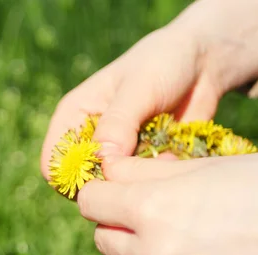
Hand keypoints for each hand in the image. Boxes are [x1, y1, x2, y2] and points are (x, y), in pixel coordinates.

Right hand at [40, 0, 257, 179]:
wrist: (202, 63)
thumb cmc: (163, 63)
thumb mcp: (139, 87)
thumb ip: (119, 123)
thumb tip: (103, 162)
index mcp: (73, 117)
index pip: (54, 163)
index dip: (73, 177)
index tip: (106, 175)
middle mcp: (89, 140)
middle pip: (82, 183)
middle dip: (108, 185)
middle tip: (139, 171)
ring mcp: (115, 155)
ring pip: (113, 188)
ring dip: (136, 182)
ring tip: (162, 156)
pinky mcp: (141, 164)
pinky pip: (141, 185)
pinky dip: (157, 179)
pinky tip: (174, 156)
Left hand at [77, 153, 257, 254]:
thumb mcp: (206, 165)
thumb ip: (145, 171)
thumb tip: (110, 173)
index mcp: (153, 212)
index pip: (91, 203)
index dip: (102, 189)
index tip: (116, 185)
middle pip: (103, 239)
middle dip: (116, 221)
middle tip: (147, 206)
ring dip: (137, 252)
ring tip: (176, 232)